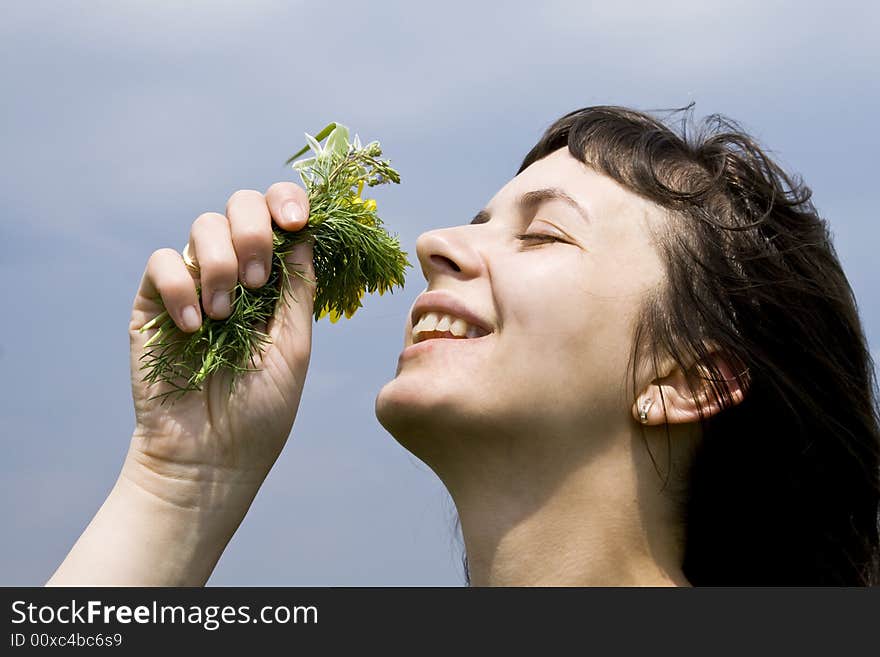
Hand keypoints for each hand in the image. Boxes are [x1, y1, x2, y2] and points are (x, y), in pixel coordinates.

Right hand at [128, 183, 314, 491]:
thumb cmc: (261, 410)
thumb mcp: (294, 344)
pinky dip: (181, 287)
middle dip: (254, 229)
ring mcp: (194, 285)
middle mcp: (235, 274)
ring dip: (221, 264)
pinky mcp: (154, 303)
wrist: (211, 457)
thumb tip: (306, 232)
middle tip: (257, 279)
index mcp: (275, 282)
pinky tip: (193, 329)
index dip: (288, 203)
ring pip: (204, 226)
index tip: (296, 221)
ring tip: (224, 316)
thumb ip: (298, 288)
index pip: (279, 218)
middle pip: (240, 206)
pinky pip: (164, 262)